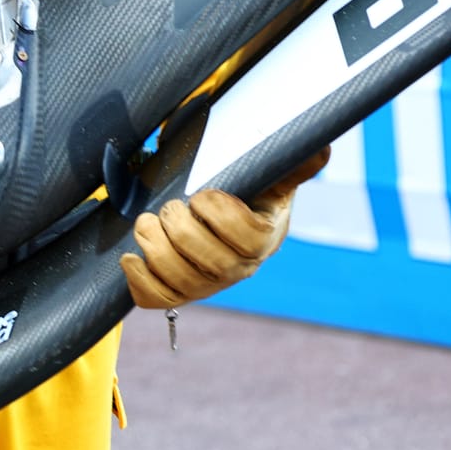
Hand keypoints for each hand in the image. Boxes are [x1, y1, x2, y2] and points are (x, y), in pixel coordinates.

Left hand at [120, 147, 330, 310]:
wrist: (227, 220)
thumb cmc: (248, 193)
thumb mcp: (271, 175)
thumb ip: (292, 163)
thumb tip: (319, 149)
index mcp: (264, 236)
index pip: (249, 237)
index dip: (222, 216)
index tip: (202, 194)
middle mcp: (240, 267)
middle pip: (214, 265)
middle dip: (183, 232)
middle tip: (168, 207)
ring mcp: (210, 284)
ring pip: (184, 283)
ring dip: (157, 252)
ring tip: (145, 224)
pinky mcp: (181, 292)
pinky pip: (160, 300)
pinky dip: (141, 282)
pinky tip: (131, 258)